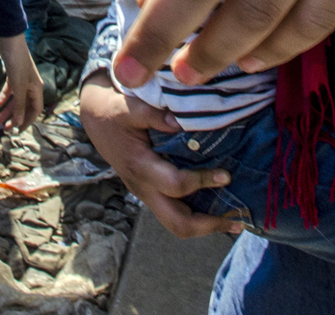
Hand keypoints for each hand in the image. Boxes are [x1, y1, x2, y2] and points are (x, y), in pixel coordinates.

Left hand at [0, 34, 45, 131]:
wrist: (9, 41)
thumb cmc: (17, 63)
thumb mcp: (18, 86)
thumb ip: (19, 105)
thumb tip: (19, 122)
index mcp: (36, 89)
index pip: (35, 110)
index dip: (27, 121)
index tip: (16, 130)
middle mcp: (31, 86)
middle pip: (24, 107)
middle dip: (14, 118)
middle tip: (3, 128)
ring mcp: (22, 80)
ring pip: (15, 100)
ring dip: (7, 110)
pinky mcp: (13, 75)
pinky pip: (9, 91)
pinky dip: (3, 99)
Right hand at [79, 73, 239, 237]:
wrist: (97, 122)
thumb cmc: (115, 113)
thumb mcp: (130, 108)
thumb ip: (154, 115)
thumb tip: (180, 122)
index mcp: (141, 167)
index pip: (175, 185)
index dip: (202, 182)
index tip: (226, 175)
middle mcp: (145, 189)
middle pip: (177, 223)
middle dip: (209, 226)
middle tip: (237, 222)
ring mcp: (149, 194)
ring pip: (178, 224)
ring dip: (206, 225)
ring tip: (235, 221)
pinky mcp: (153, 193)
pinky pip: (177, 211)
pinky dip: (199, 214)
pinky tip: (219, 207)